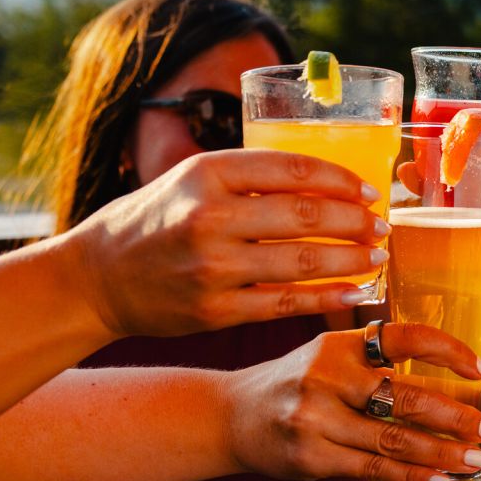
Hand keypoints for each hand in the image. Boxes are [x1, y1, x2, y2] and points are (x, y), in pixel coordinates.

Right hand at [71, 149, 390, 337]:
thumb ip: (254, 176)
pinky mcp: (214, 310)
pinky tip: (354, 293)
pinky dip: (327, 299)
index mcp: (209, 173)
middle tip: (382, 227)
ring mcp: (212, 267)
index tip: (369, 191)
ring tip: (376, 258)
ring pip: (303, 263)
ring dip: (351, 262)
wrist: (98, 276)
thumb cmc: (161, 219)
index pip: (295, 169)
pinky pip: (286, 304)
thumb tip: (332, 181)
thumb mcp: (195, 178)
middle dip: (356, 223)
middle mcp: (209, 217)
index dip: (342, 180)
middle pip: (307, 217)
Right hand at [224, 322, 480, 480]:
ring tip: (473, 459)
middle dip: (455, 416)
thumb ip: (377, 360)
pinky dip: (413, 476)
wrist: (230, 416)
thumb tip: (450, 379)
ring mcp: (317, 416)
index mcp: (343, 342)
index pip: (408, 338)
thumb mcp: (330, 354)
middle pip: (406, 397)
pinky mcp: (312, 455)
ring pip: (394, 438)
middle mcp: (329, 374)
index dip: (450, 351)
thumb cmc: (296, 383)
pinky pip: (374, 468)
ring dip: (442, 453)